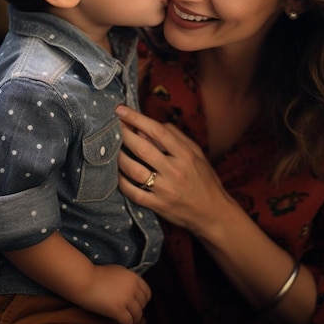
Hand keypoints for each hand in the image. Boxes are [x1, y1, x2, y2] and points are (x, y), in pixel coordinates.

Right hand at [80, 264, 150, 323]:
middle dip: (137, 309)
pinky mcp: (118, 309)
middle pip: (143, 304)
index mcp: (133, 276)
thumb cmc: (96, 274)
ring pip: (137, 315)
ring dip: (132, 319)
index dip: (142, 300)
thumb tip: (132, 288)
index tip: (137, 304)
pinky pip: (128, 322)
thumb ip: (127, 279)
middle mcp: (132, 287)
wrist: (83, 279)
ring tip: (126, 320)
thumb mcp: (117, 271)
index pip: (147, 292)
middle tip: (130, 313)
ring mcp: (126, 298)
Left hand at [116, 105, 234, 238]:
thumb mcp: (196, 153)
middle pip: (143, 148)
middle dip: (124, 134)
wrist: (213, 213)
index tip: (121, 110)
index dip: (137, 118)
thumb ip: (174, 136)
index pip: (157, 131)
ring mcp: (165, 190)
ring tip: (110, 147)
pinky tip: (116, 172)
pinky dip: (121, 181)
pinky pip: (133, 193)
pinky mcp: (158, 206)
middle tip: (111, 125)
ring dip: (119, 157)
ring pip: (134, 170)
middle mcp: (175, 171)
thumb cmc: (204, 179)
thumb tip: (148, 126)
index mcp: (185, 155)